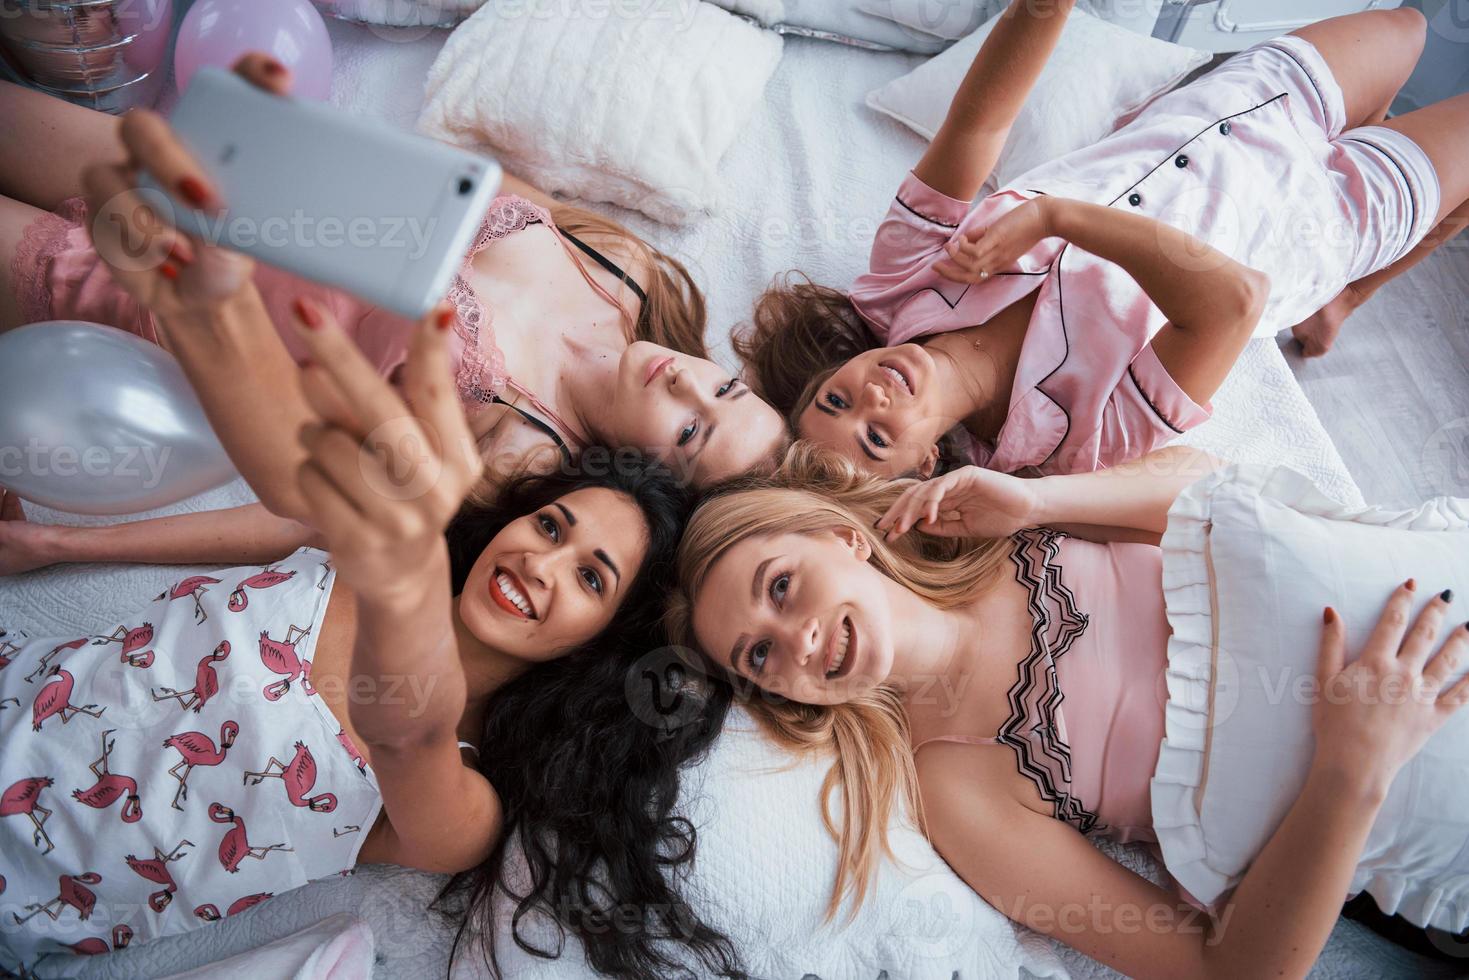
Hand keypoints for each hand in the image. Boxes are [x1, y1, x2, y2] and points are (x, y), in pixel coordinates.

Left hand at [0, 491, 64, 575]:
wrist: (60, 542)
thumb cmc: (32, 545)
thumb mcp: (2, 532)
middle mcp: (3, 556)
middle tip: (0, 492)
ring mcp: (15, 547)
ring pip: (3, 522)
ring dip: (4, 505)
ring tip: (4, 489)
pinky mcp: (26, 538)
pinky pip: (13, 521)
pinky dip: (11, 508)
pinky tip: (11, 495)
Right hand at [78, 54, 293, 322]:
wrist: (207, 294)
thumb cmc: (231, 252)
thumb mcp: (254, 240)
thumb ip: (249, 220)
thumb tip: (229, 218)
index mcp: (211, 138)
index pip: (228, 87)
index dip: (251, 73)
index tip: (281, 83)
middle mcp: (165, 147)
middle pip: (144, 127)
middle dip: (169, 162)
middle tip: (207, 201)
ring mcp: (127, 175)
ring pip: (109, 174)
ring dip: (148, 215)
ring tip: (187, 250)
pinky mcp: (102, 209)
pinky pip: (103, 215)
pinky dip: (139, 241)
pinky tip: (169, 260)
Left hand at [288, 298, 483, 604]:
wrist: (401, 573)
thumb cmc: (400, 493)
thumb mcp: (403, 451)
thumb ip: (370, 408)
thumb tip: (317, 364)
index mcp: (458, 459)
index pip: (440, 393)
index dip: (433, 349)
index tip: (432, 303)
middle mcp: (436, 488)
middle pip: (379, 407)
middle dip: (337, 353)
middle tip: (302, 309)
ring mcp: (399, 519)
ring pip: (328, 441)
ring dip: (316, 437)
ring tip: (332, 456)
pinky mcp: (359, 541)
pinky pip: (308, 478)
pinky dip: (307, 473)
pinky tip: (326, 488)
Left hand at [875, 465, 1040, 540]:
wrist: (1027, 509)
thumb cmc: (1001, 518)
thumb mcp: (965, 528)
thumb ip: (942, 527)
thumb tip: (918, 526)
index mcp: (947, 499)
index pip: (916, 506)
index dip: (901, 518)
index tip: (887, 535)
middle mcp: (948, 487)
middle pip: (914, 496)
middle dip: (897, 512)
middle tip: (883, 529)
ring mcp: (956, 479)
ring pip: (925, 491)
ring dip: (911, 510)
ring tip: (901, 528)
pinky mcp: (966, 474)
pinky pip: (943, 487)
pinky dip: (932, 501)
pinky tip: (928, 517)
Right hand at [934, 197, 1055, 283]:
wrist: (1047, 218)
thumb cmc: (1028, 224)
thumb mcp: (1003, 235)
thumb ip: (983, 237)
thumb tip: (965, 237)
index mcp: (1000, 263)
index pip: (976, 277)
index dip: (957, 275)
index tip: (944, 268)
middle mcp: (998, 262)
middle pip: (970, 277)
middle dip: (950, 274)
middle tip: (935, 266)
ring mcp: (998, 252)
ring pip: (970, 266)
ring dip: (955, 258)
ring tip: (947, 248)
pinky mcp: (998, 241)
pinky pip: (975, 252)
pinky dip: (964, 248)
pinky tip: (960, 239)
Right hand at [1313, 583, 1468, 795]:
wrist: (1355, 763)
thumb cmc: (1334, 723)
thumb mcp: (1323, 681)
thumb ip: (1330, 645)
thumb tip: (1331, 612)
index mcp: (1375, 662)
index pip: (1392, 622)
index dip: (1402, 600)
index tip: (1411, 584)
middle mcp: (1403, 673)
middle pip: (1424, 635)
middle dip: (1436, 612)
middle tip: (1446, 595)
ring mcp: (1422, 695)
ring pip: (1447, 660)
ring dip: (1460, 640)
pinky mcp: (1433, 717)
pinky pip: (1459, 696)